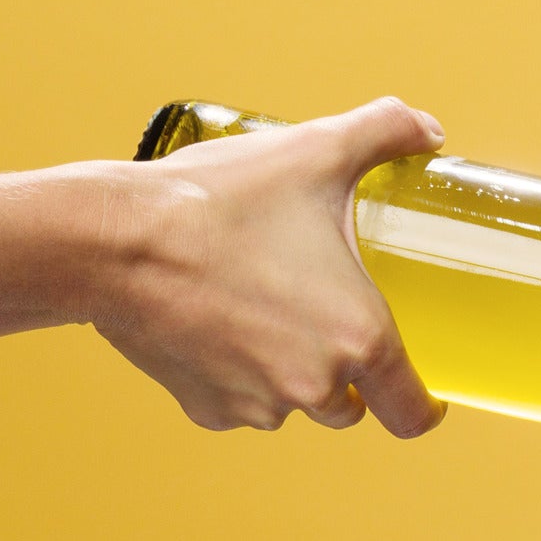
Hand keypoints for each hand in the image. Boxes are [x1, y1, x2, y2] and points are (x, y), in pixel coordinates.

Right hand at [92, 97, 447, 438]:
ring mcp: (260, 405)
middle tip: (321, 321)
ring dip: (289, 374)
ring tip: (260, 310)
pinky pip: (238, 405)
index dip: (423, 406)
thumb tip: (428, 128)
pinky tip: (216, 326)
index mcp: (361, 339)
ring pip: (292, 405)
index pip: (412, 412)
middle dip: (345, 374)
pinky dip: (235, 376)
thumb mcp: (315, 151)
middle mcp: (317, 386)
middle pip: (350, 406)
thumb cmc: (219, 200)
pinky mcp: (209, 409)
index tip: (422, 397)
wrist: (112, 239)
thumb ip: (384, 132)